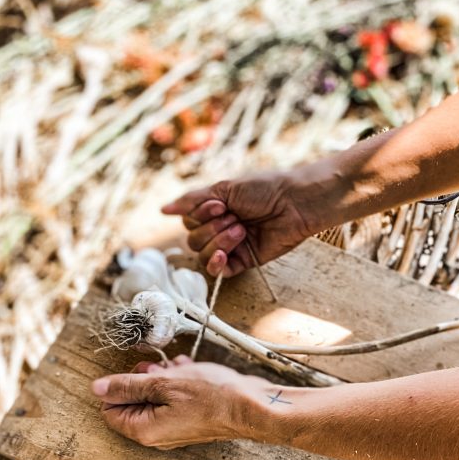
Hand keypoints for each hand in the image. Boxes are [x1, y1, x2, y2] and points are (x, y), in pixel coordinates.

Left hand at [92, 356, 272, 448]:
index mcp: (144, 429)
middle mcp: (156, 435)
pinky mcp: (189, 421)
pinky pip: (173, 400)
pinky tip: (192, 371)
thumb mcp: (165, 383)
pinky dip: (179, 383)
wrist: (252, 407)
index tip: (141, 372)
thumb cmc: (212, 396)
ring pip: (155, 397)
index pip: (110, 409)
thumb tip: (97, 388)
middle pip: (133, 402)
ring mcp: (174, 429)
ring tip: (181, 367)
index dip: (120, 386)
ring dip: (164, 377)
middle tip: (161, 367)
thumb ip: (128, 386)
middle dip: (144, 378)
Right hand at [162, 172, 320, 276]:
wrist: (295, 202)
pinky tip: (223, 255)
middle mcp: (220, 227)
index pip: (188, 220)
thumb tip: (163, 210)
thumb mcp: (225, 189)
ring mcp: (232, 246)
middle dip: (210, 229)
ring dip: (217, 242)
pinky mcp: (245, 261)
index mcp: (215, 209)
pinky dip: (216, 264)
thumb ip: (193, 201)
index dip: (199, 215)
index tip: (220, 205)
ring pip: (203, 255)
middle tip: (234, 217)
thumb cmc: (265, 188)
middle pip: (192, 240)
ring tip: (240, 230)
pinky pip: (219, 271)